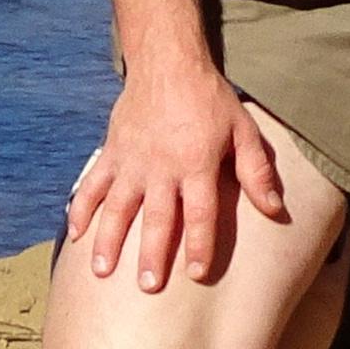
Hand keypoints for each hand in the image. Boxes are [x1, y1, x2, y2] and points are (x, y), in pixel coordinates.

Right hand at [64, 55, 283, 291]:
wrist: (167, 62)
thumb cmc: (209, 98)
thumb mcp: (242, 129)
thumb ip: (256, 170)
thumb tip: (275, 209)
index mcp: (196, 163)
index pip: (200, 213)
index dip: (200, 244)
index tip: (199, 274)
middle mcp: (162, 166)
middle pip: (157, 217)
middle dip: (152, 254)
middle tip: (149, 287)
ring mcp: (132, 161)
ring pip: (118, 206)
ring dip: (109, 239)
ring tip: (102, 271)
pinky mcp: (112, 152)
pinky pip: (93, 184)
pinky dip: (81, 208)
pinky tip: (74, 234)